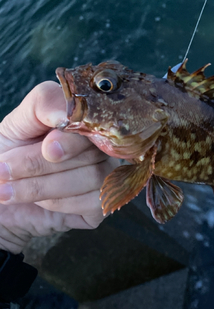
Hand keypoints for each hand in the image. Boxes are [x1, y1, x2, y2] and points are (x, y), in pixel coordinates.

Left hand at [0, 81, 118, 253]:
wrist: (2, 194)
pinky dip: (57, 203)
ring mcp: (107, 171)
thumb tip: (66, 113)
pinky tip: (38, 203)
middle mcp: (102, 141)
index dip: (72, 134)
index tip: (47, 148)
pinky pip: (91, 201)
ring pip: (91, 176)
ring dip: (41, 186)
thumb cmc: (8, 156)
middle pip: (89, 148)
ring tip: (8, 191)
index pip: (94, 115)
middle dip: (40, 163)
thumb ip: (42, 105)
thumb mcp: (17, 124)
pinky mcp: (104, 201)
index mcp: (84, 114)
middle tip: (4, 170)